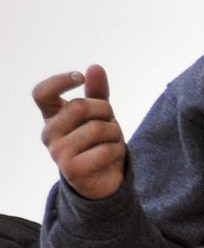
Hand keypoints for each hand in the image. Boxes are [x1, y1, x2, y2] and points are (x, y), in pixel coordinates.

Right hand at [33, 66, 126, 199]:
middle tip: (111, 122)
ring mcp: (57, 152)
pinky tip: (113, 157)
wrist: (104, 181)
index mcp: (52, 116)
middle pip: (79, 106)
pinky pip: (105, 151)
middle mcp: (49, 133)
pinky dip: (118, 151)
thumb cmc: (99, 142)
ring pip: (96, 128)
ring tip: (112, 142)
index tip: (80, 77)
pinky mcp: (71, 170)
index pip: (42, 93)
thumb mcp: (100, 115)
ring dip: (115, 134)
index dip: (60, 80)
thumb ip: (97, 92)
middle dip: (106, 111)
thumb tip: (95, 66)